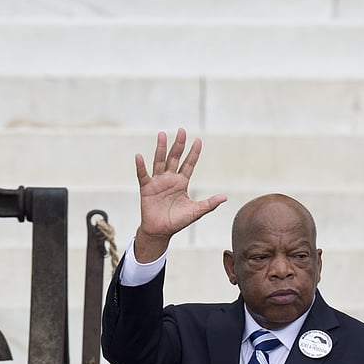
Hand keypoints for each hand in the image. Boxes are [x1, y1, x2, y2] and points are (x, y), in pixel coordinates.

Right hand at [133, 128, 226, 262]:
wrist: (160, 232)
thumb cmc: (177, 221)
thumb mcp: (196, 212)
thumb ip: (209, 204)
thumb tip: (224, 197)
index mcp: (182, 182)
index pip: (189, 164)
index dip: (193, 153)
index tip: (198, 140)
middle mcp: (170, 179)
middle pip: (174, 158)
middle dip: (178, 144)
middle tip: (182, 130)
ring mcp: (158, 182)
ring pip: (160, 162)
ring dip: (161, 148)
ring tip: (162, 134)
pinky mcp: (146, 189)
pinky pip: (143, 175)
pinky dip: (141, 166)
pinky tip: (139, 156)